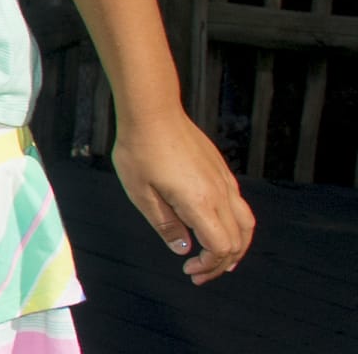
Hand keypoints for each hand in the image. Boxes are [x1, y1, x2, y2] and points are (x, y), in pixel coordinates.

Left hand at [113, 105, 253, 282]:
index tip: (189, 270)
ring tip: (221, 260)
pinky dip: (236, 226)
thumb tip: (183, 248)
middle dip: (222, 263)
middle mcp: (220, 194)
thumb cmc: (140, 151)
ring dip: (237, 246)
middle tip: (200, 273)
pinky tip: (218, 227)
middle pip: (238, 240)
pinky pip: (239, 205)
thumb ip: (165, 224)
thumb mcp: (141, 194)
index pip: (220, 247)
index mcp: (200, 203)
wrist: (153, 113)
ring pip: (246, 223)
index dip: (209, 266)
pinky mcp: (222, 171)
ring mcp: (224, 181)